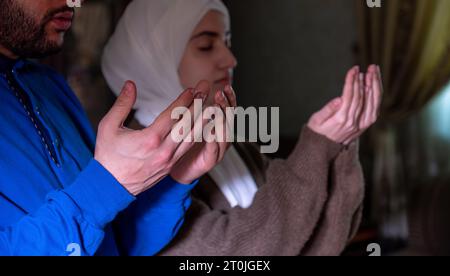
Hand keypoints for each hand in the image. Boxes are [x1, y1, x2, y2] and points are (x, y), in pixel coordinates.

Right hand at [94, 80, 208, 195]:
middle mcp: (163, 150)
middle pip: (187, 124)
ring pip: (192, 138)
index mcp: (149, 140)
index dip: (184, 100)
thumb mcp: (108, 127)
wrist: (111, 187)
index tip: (193, 88)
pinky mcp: (171, 166)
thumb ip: (122, 105)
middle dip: (198, 105)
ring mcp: (169, 160)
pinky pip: (189, 148)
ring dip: (203, 120)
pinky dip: (199, 136)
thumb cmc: (108, 155)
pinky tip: (205, 126)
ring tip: (212, 106)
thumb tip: (130, 84)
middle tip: (207, 90)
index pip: (172, 115)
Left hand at [170, 85, 235, 183]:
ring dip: (221, 121)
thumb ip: (197, 107)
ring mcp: (219, 150)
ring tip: (216, 110)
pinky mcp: (210, 162)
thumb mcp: (192, 122)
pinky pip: (214, 151)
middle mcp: (223, 137)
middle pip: (229, 120)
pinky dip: (213, 142)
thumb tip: (200, 85)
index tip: (226, 86)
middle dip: (225, 106)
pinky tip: (210, 133)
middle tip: (218, 94)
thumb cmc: (186, 143)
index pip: (230, 110)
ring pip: (225, 135)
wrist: (179, 168)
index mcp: (220, 127)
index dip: (230, 98)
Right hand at [307, 65, 382, 144]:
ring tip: (373, 72)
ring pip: (372, 102)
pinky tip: (374, 85)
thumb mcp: (316, 120)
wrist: (323, 148)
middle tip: (366, 67)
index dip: (352, 81)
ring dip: (373, 85)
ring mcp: (361, 124)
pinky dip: (375, 96)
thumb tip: (339, 99)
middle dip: (364, 80)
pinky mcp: (364, 125)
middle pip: (362, 97)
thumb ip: (327, 110)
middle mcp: (353, 122)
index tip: (354, 69)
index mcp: (340, 119)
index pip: (349, 96)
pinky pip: (374, 109)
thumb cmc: (316, 131)